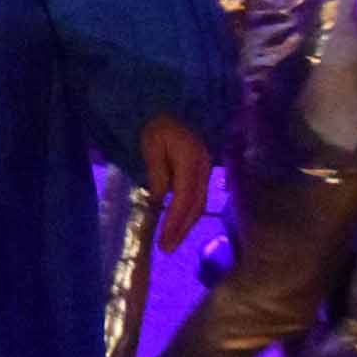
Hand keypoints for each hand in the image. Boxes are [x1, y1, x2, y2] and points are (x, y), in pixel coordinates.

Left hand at [138, 115, 211, 251]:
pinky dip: (188, 214)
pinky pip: (197, 197)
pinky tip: (177, 224)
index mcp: (190, 160)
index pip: (184, 198)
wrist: (169, 107)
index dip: (175, 221)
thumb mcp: (151, 148)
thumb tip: (160, 202)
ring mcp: (205, 169)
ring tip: (171, 242)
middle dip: (182, 229)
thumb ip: (157, 175)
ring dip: (186, 225)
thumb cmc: (156, 126)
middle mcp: (203, 167)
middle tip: (167, 249)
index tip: (164, 240)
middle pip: (196, 205)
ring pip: (199, 204)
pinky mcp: (202, 171)